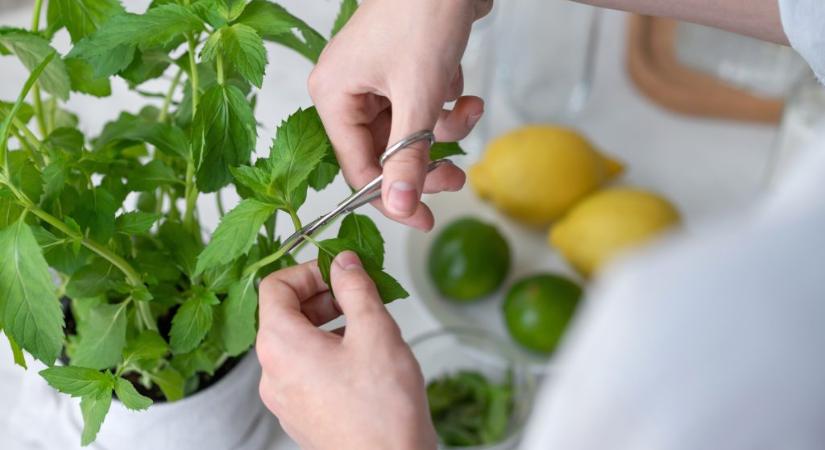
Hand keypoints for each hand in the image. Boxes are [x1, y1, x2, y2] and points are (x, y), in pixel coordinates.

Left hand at [256, 251, 435, 449]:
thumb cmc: (381, 410)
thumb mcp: (374, 331)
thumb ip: (355, 288)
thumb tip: (344, 263)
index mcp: (280, 345)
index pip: (275, 286)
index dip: (308, 269)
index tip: (338, 270)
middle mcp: (272, 372)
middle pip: (284, 314)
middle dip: (323, 297)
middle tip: (358, 294)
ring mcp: (284, 398)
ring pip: (298, 343)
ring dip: (329, 325)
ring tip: (367, 328)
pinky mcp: (301, 415)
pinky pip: (306, 371)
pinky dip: (328, 353)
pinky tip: (363, 360)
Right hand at [309, 0, 492, 230]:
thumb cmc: (423, 14)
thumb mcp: (419, 95)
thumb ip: (408, 156)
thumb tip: (401, 207)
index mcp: (333, 96)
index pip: (357, 168)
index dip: (392, 198)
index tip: (425, 219)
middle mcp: (348, 91)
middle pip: (385, 154)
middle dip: (426, 163)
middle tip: (456, 177)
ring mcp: (376, 82)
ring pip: (410, 134)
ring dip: (444, 131)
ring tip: (469, 113)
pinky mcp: (402, 74)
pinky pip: (423, 111)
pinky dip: (447, 108)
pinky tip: (465, 93)